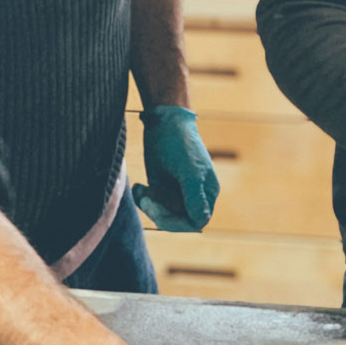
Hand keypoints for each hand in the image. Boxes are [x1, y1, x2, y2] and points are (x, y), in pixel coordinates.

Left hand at [132, 106, 219, 231]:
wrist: (164, 121)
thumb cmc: (181, 144)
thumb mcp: (190, 171)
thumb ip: (195, 198)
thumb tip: (201, 223)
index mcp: (207, 192)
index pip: (195, 222)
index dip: (176, 222)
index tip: (157, 211)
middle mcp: (194, 194)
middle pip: (177, 219)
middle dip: (159, 212)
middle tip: (145, 199)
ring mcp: (176, 190)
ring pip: (162, 212)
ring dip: (149, 204)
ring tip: (141, 189)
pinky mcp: (161, 185)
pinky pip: (152, 203)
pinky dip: (142, 198)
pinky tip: (138, 186)